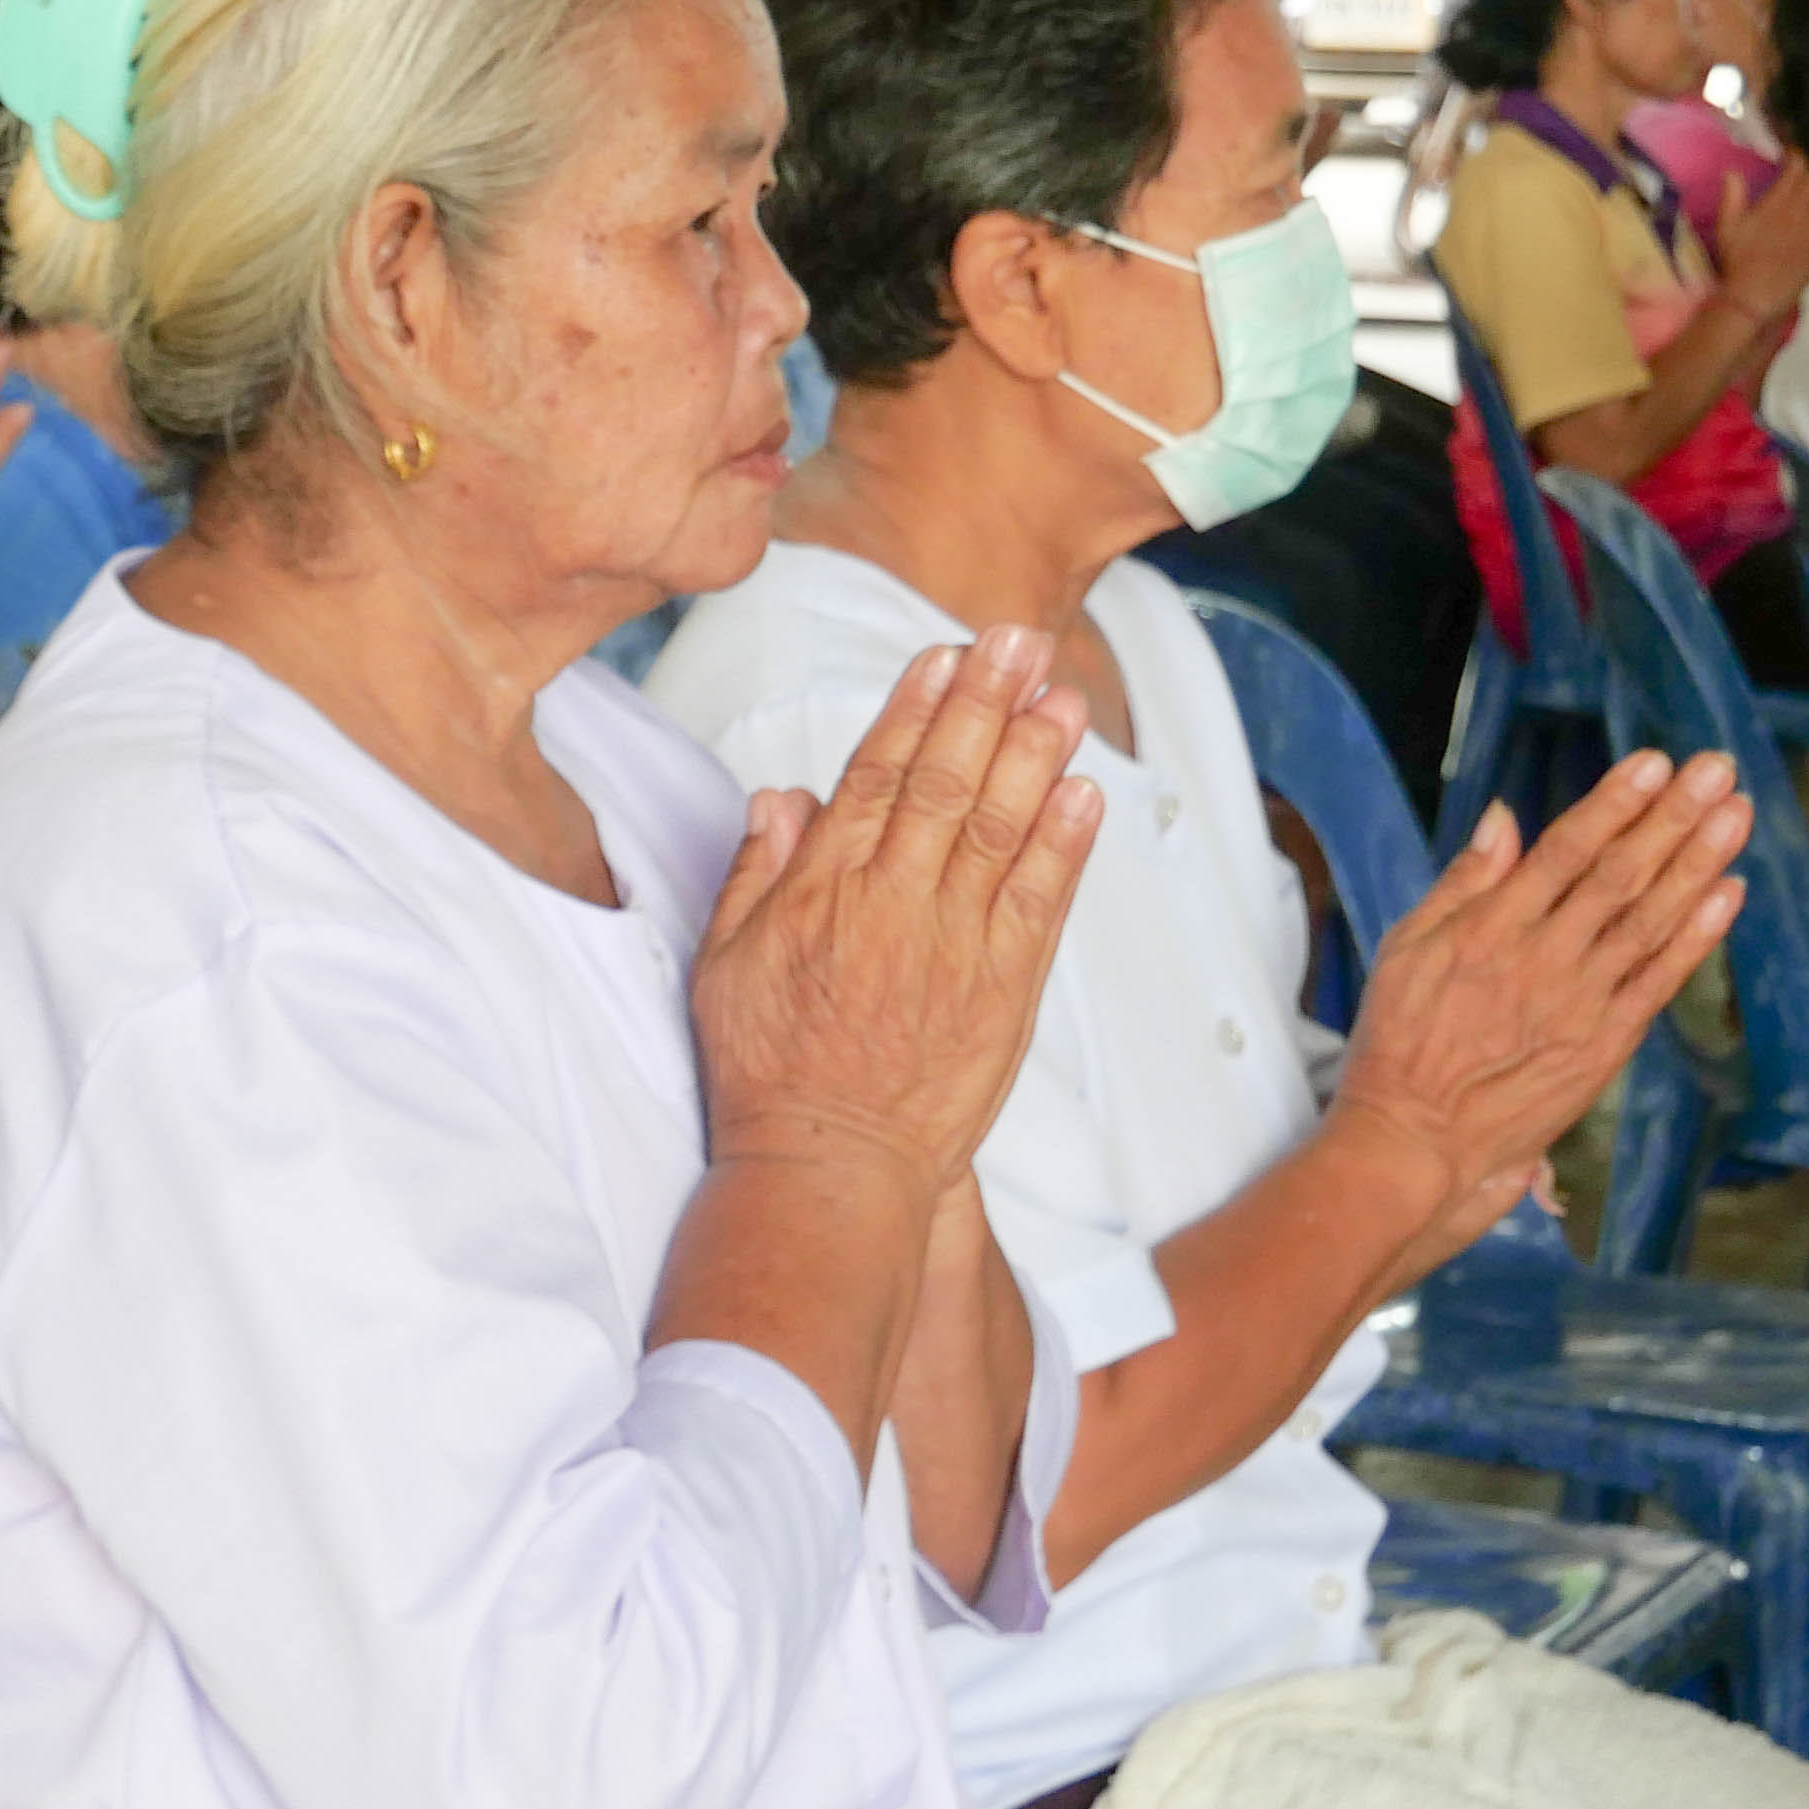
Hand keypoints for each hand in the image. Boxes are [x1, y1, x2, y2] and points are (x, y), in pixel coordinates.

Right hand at [692, 629, 1103, 1201]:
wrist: (828, 1166)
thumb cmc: (767, 1072)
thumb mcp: (725, 963)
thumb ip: (756, 875)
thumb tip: (782, 799)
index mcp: (821, 892)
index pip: (875, 777)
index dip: (914, 709)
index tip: (942, 656)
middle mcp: (892, 906)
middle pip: (946, 783)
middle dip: (985, 704)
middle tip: (1019, 642)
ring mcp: (953, 946)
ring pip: (1000, 829)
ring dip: (1036, 755)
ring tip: (1062, 695)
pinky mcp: (1003, 990)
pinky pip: (1041, 902)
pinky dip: (1065, 845)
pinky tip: (1083, 792)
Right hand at [1338, 749, 1747, 1244]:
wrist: (1415, 1138)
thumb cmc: (1401, 1042)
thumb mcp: (1407, 949)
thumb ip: (1462, 882)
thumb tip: (1504, 817)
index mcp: (1488, 929)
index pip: (1564, 851)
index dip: (1614, 804)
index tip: (1655, 763)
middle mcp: (1542, 958)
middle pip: (1619, 875)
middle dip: (1672, 817)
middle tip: (1717, 770)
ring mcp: (1580, 1002)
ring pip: (1649, 920)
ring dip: (1698, 862)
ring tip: (1736, 813)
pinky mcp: (1605, 1043)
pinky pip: (1660, 980)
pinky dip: (1698, 936)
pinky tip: (1729, 892)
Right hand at [1716, 159, 1808, 322]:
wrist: (1758, 293)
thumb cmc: (1739, 261)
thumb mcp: (1727, 228)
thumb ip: (1732, 197)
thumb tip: (1731, 172)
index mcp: (1777, 204)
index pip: (1797, 169)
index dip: (1795, 158)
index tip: (1788, 157)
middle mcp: (1800, 212)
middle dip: (1807, 172)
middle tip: (1797, 175)